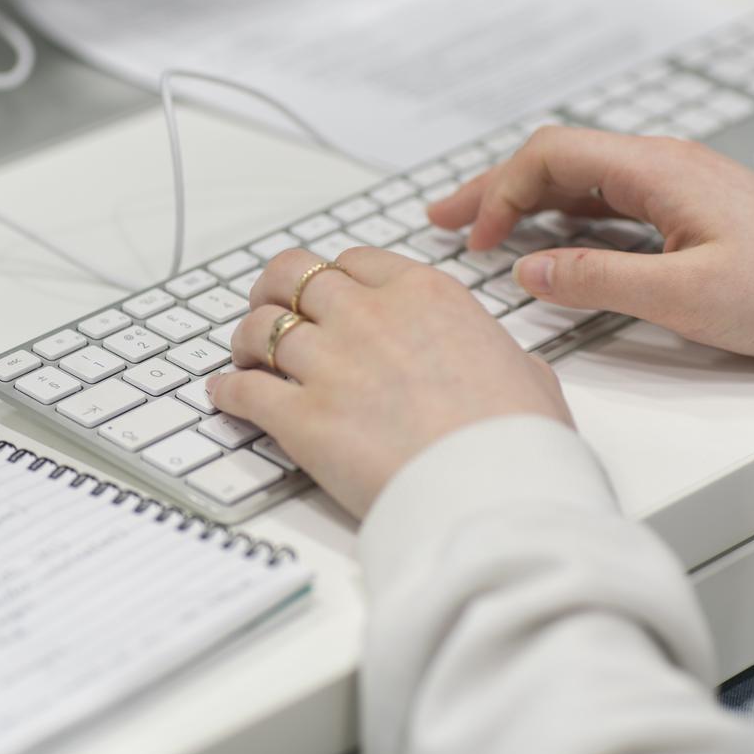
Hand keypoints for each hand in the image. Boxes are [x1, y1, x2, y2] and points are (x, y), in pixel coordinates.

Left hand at [208, 248, 570, 517]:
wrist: (493, 491)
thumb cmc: (518, 438)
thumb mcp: (527, 373)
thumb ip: (498, 355)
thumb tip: (505, 366)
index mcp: (423, 295)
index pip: (353, 261)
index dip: (331, 277)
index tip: (325, 295)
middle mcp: (368, 316)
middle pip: (291, 276)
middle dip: (273, 290)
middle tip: (270, 310)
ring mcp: (329, 364)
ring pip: (260, 328)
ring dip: (247, 341)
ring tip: (247, 357)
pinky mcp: (301, 417)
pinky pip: (244, 390)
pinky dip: (228, 391)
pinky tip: (226, 396)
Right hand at [428, 127, 753, 363]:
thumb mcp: (685, 296)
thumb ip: (599, 279)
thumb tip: (529, 272)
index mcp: (657, 170)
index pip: (551, 156)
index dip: (499, 194)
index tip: (473, 242)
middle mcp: (662, 164)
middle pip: (556, 160)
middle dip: (493, 188)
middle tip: (441, 217)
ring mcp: (676, 184)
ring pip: (580, 179)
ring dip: (524, 201)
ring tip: (477, 228)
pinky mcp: (689, 208)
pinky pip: (608, 200)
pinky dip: (563, 216)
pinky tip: (546, 242)